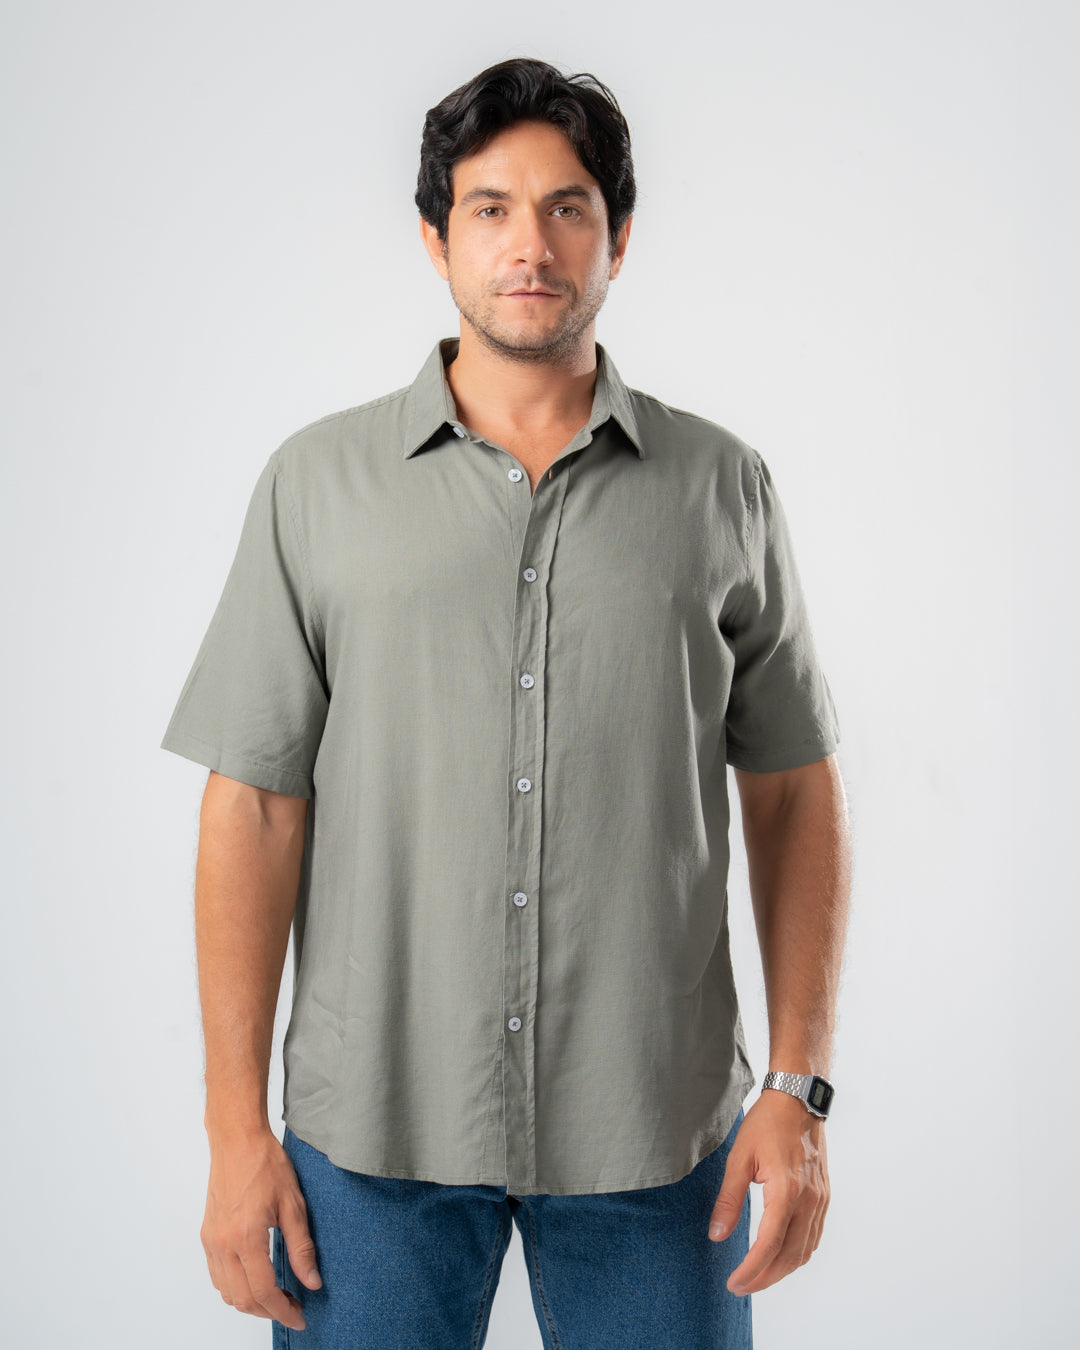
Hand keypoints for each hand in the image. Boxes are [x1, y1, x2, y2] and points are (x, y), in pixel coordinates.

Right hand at [201, 1126, 321, 1330]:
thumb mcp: (294, 1204)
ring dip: (250, 1302)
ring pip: (226, 1293)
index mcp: (246, 1237)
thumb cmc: (265, 1164)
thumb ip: (302, 1247)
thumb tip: (312, 1281)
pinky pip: (217, 1276)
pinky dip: (235, 1288)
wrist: (237, 1140)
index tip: (299, 1316)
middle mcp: (223, 1244)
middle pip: (243, 1299)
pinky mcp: (206, 1236)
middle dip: (269, 1311)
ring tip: (277, 1295)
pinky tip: (255, 1279)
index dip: (283, 1311)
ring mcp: (211, 1241)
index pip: (263, 1292)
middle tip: (293, 1307)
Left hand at [706, 1090, 829, 1295]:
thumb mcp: (739, 1157)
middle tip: (741, 1286)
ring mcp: (820, 1200)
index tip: (734, 1283)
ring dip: (782, 1270)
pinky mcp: (824, 1196)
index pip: (769, 1245)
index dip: (751, 1270)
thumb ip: (729, 1199)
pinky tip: (781, 1255)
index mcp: (786, 1191)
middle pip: (790, 1256)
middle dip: (765, 1278)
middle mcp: (808, 1201)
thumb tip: (717, 1235)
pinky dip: (798, 1254)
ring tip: (758, 1276)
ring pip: (805, 1251)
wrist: (798, 1100)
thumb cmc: (767, 1124)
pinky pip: (814, 1236)